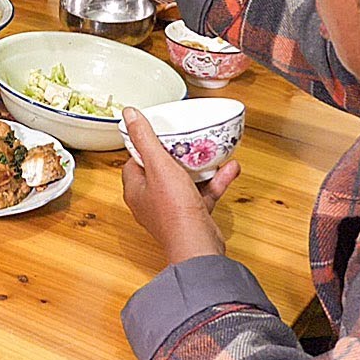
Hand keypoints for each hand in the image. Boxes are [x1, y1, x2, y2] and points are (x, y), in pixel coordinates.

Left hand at [121, 107, 240, 264]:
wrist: (198, 245)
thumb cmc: (174, 209)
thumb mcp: (159, 165)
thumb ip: (144, 139)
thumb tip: (129, 114)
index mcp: (136, 189)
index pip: (134, 161)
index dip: (144, 146)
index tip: (158, 134)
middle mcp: (151, 201)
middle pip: (160, 170)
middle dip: (176, 154)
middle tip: (186, 139)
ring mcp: (172, 209)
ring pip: (185, 181)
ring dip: (200, 166)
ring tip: (211, 150)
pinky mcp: (192, 215)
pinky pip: (203, 193)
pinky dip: (215, 180)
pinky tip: (230, 168)